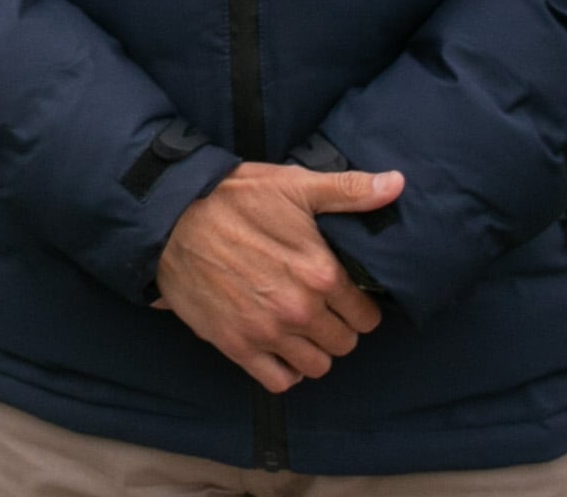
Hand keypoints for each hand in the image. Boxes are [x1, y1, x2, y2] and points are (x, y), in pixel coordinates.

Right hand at [154, 163, 402, 391]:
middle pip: (344, 344)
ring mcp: (267, 331)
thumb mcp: (293, 185)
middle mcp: (299, 309)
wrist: (169, 217)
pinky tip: (276, 347)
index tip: (340, 294)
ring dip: (311, 350)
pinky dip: (283, 370)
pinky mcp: (236, 345)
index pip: (367, 316)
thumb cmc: (233, 197)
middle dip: (336, 328)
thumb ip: (349, 192)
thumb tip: (397, 185)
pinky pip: (279, 381)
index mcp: (320, 273)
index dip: (357, 306)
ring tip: (298, 329)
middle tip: (317, 309)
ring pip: (317, 366)